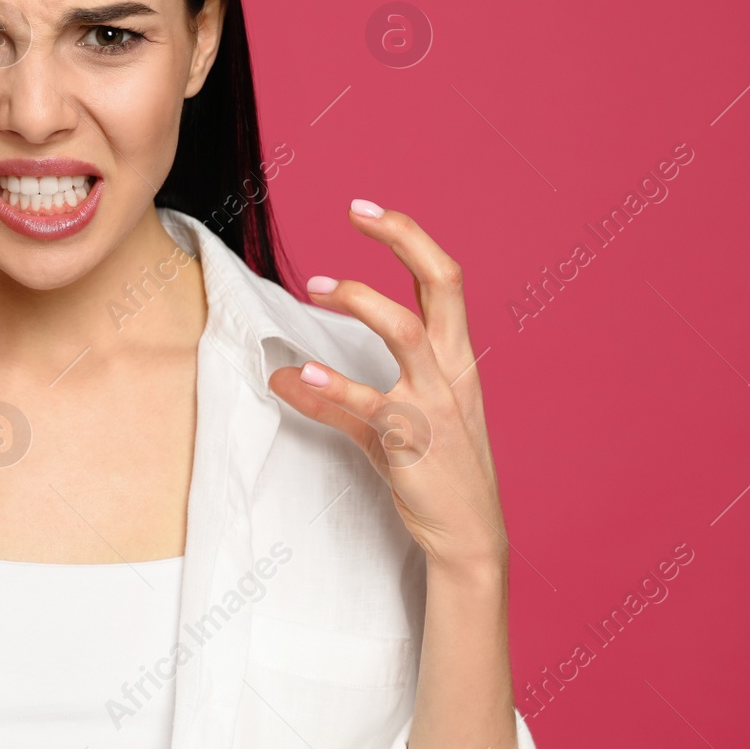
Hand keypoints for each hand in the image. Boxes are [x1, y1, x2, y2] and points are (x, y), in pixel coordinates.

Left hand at [268, 201, 506, 578]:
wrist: (468, 537)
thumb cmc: (432, 475)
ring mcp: (437, 404)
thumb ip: (335, 399)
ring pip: (406, 333)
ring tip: (317, 286)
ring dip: (361, 302)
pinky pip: (371, 406)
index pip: (442, 279)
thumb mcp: (385, 428)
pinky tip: (298, 375)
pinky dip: (333, 387)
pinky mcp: (413, 441)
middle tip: (356, 211)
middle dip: (403, 238)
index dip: (407, 238)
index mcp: (455, 358)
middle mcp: (452, 371)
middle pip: (443, 283)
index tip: (365, 211)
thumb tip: (281, 375)